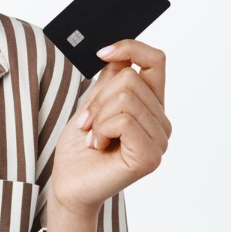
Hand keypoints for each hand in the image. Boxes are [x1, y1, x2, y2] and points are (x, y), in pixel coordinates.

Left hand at [48, 38, 170, 217]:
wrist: (69, 183)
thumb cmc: (80, 148)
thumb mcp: (94, 104)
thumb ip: (111, 80)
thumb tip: (121, 53)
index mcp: (152, 107)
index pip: (156, 61)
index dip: (130, 48)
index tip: (101, 53)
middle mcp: (161, 123)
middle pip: (131, 78)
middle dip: (98, 97)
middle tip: (88, 123)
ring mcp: (159, 141)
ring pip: (126, 98)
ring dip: (97, 117)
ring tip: (93, 138)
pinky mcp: (149, 157)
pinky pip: (123, 121)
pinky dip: (101, 130)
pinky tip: (98, 146)